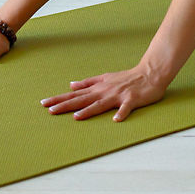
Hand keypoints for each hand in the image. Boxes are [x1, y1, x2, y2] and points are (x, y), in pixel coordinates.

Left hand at [40, 66, 166, 121]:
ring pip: (100, 104)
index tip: (44, 104)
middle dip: (65, 104)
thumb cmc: (127, 77)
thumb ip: (88, 82)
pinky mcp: (131, 99)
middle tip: (50, 110)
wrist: (149, 73)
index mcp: (98, 88)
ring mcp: (117, 95)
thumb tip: (71, 85)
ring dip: (88, 110)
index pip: (75, 94)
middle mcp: (104, 91)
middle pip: (82, 99)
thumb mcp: (104, 77)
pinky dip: (121, 113)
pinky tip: (116, 120)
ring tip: (75, 117)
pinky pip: (125, 108)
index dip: (60, 99)